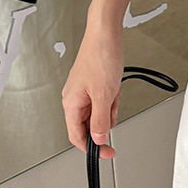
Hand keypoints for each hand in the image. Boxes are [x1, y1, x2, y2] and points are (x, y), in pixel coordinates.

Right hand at [61, 26, 123, 157]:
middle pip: (90, 125)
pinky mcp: (94, 84)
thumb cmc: (100, 56)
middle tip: (113, 106)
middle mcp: (75, 98)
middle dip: (105, 119)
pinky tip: (115, 86)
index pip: (77, 136)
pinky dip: (112, 97)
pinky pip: (104, 100)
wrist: (106, 34)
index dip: (92, 148)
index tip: (107, 153)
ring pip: (99, 113)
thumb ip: (100, 120)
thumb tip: (99, 139)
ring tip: (114, 91)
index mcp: (71, 102)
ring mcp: (84, 91)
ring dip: (110, 106)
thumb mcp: (104, 95)